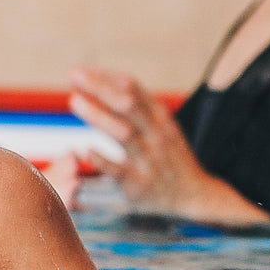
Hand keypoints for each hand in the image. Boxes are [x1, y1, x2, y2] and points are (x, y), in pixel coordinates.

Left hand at [69, 66, 255, 221]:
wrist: (195, 196)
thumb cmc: (168, 154)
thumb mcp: (160, 124)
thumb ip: (133, 105)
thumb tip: (96, 83)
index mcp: (159, 116)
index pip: (132, 87)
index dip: (104, 77)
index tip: (79, 72)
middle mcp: (156, 134)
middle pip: (128, 104)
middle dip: (100, 87)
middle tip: (74, 75)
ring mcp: (149, 159)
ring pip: (124, 133)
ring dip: (98, 115)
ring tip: (74, 101)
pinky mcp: (140, 186)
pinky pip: (119, 171)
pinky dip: (103, 160)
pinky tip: (86, 150)